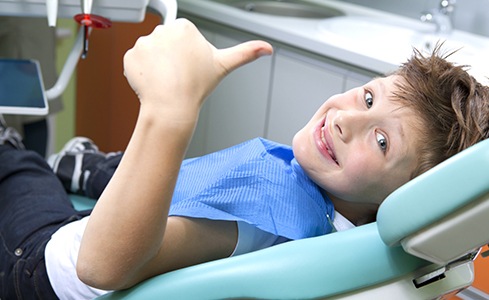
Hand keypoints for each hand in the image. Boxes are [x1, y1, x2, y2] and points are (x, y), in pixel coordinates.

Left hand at [123, 18, 272, 117]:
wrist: (172, 107)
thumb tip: (268, 49)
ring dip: (156, 66)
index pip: (182, 36)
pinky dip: (142, 72)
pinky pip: (135, 62)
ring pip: (151, 53)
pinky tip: (153, 82)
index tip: (190, 67)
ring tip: (166, 81)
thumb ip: (246, 53)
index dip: (187, 54)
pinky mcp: (130, 56)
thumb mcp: (224, 65)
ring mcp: (144, 43)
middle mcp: (162, 30)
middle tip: (179, 76)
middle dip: (171, 58)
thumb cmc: (197, 87)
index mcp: (184, 27)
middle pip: (166, 43)